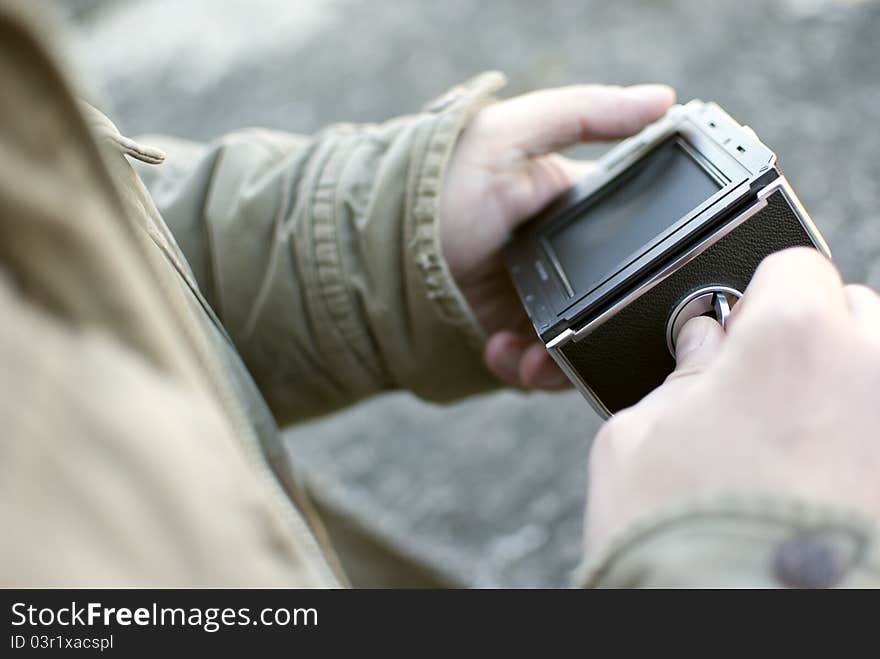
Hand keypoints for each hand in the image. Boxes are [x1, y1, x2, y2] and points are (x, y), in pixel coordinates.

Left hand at [439, 84, 674, 388]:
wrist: (365, 251)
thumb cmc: (433, 182)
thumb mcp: (507, 136)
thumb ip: (583, 114)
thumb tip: (663, 99)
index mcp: (564, 206)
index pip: (626, 232)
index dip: (645, 256)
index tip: (651, 278)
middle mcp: (553, 257)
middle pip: (607, 299)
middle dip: (603, 325)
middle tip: (589, 335)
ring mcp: (527, 301)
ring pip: (578, 342)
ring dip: (563, 359)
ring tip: (534, 360)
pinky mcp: (500, 335)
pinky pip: (535, 364)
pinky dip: (525, 370)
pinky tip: (502, 355)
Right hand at [584, 248, 879, 549]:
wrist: (740, 625)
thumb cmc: (678, 540)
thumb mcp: (635, 434)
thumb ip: (681, 371)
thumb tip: (705, 342)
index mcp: (795, 335)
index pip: (793, 265)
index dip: (756, 302)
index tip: (736, 337)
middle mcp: (876, 370)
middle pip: (854, 312)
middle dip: (809, 342)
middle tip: (759, 399)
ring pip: (879, 371)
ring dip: (844, 390)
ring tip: (794, 450)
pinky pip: (878, 427)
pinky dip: (859, 440)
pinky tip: (819, 479)